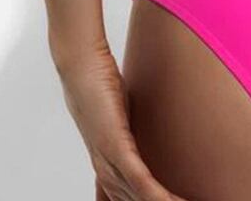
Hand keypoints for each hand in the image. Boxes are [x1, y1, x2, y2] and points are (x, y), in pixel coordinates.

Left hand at [57, 41, 186, 200]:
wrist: (82, 64)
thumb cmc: (99, 84)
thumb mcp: (121, 112)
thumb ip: (133, 126)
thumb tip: (147, 126)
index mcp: (106, 163)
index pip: (123, 198)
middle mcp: (105, 166)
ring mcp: (107, 157)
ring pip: (137, 197)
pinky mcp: (114, 144)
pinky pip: (138, 178)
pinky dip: (155, 193)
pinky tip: (169, 200)